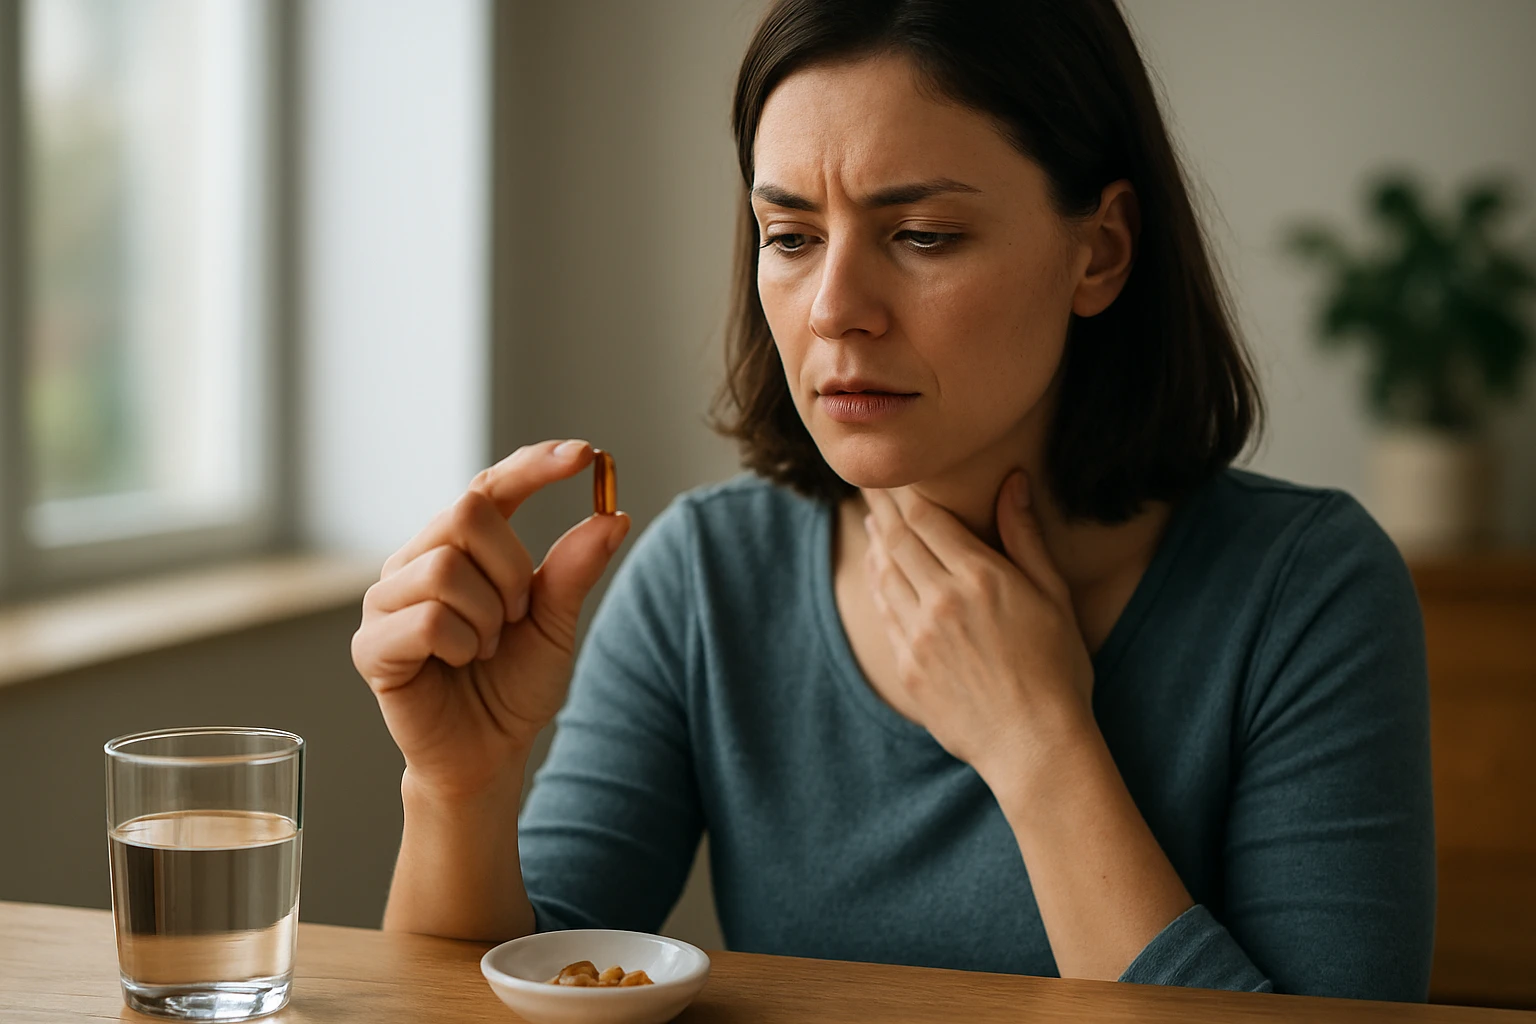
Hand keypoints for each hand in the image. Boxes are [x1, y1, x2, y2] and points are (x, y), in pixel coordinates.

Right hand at [351, 439, 630, 800]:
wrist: (487, 755)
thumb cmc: (515, 686)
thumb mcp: (556, 624)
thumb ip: (575, 570)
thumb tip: (613, 516)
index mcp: (460, 548)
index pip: (490, 486)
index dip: (534, 466)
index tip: (586, 455)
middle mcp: (415, 561)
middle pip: (465, 511)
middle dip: (511, 566)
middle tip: (518, 614)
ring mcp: (386, 600)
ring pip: (446, 566)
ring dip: (487, 614)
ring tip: (485, 648)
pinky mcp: (371, 644)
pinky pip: (427, 619)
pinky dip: (462, 645)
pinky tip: (460, 664)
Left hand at [861, 471, 1094, 776]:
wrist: (1035, 744)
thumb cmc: (1058, 669)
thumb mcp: (1053, 595)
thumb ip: (1025, 536)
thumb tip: (1013, 481)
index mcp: (980, 578)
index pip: (927, 518)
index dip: (906, 492)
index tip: (896, 475)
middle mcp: (941, 601)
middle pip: (897, 539)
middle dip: (882, 508)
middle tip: (870, 485)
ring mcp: (919, 636)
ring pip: (884, 574)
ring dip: (876, 544)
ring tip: (873, 523)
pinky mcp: (908, 667)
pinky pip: (885, 613)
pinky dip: (879, 584)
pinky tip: (881, 572)